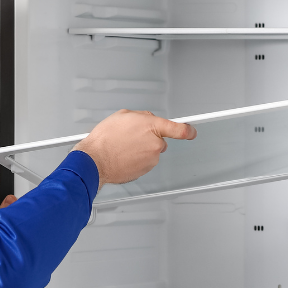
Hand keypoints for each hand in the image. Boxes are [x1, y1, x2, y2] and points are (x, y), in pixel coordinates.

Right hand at [73, 109, 196, 184]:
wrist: (96, 161)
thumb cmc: (106, 139)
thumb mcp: (123, 115)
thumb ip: (142, 116)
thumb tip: (146, 120)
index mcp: (153, 127)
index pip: (179, 129)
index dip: (188, 130)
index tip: (191, 131)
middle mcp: (155, 145)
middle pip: (160, 141)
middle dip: (149, 138)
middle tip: (131, 136)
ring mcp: (151, 160)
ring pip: (151, 152)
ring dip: (141, 149)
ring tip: (123, 147)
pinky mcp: (144, 171)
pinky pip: (143, 162)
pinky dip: (136, 160)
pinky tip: (123, 155)